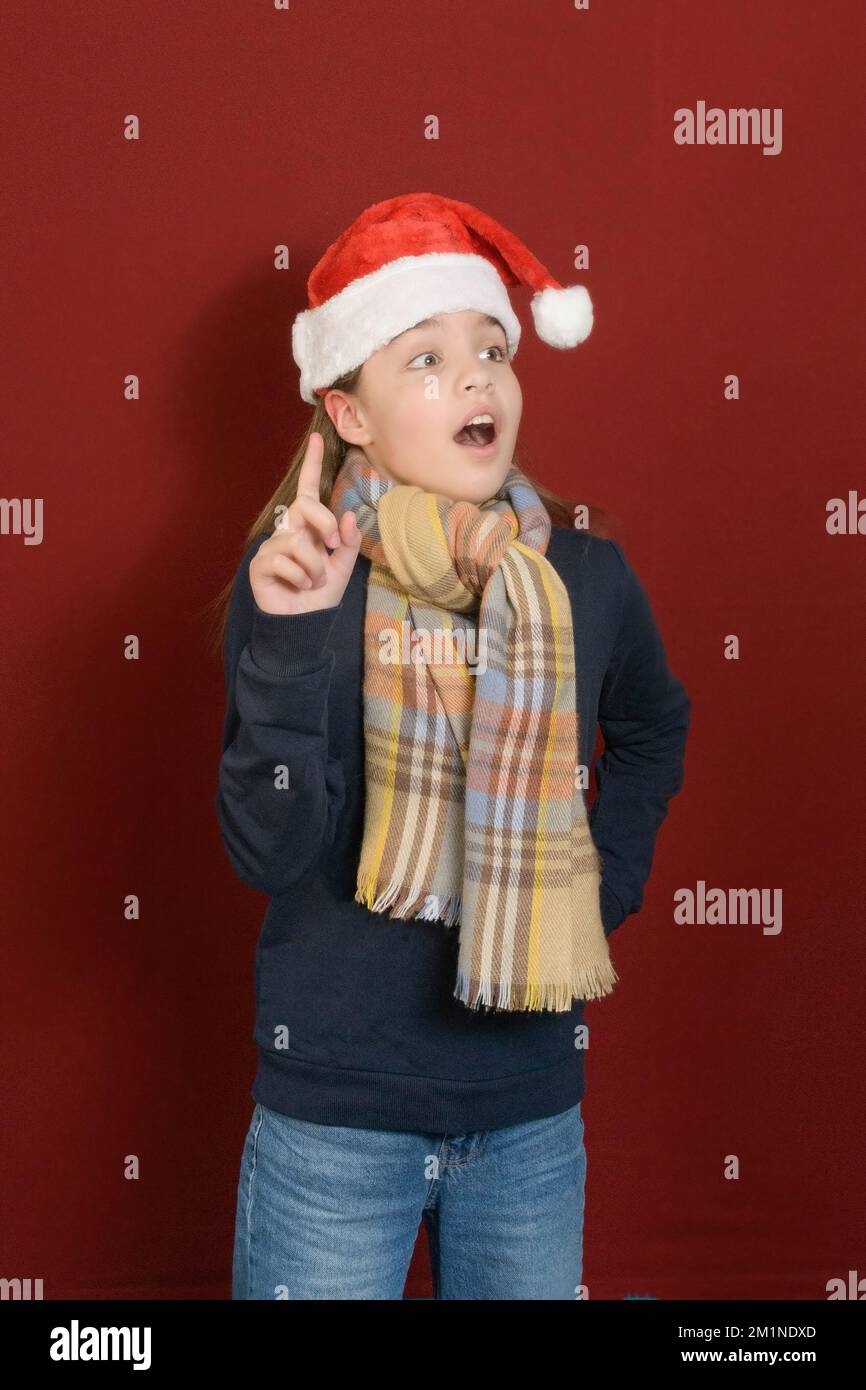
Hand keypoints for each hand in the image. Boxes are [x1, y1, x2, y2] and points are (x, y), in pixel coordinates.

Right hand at [249, 432, 361, 615]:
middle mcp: (288, 531)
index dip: (313, 465)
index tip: (317, 438)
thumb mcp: (342, 568)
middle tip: (331, 547)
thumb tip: (348, 515)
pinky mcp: (259, 564)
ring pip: (299, 542)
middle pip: (305, 505)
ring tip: (310, 583)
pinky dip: (299, 578)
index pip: (309, 491)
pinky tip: (295, 587)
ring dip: (314, 568)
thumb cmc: (319, 595)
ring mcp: (271, 546)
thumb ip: (347, 542)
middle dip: (325, 524)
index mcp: (308, 528)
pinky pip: (285, 561)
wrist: (303, 624)